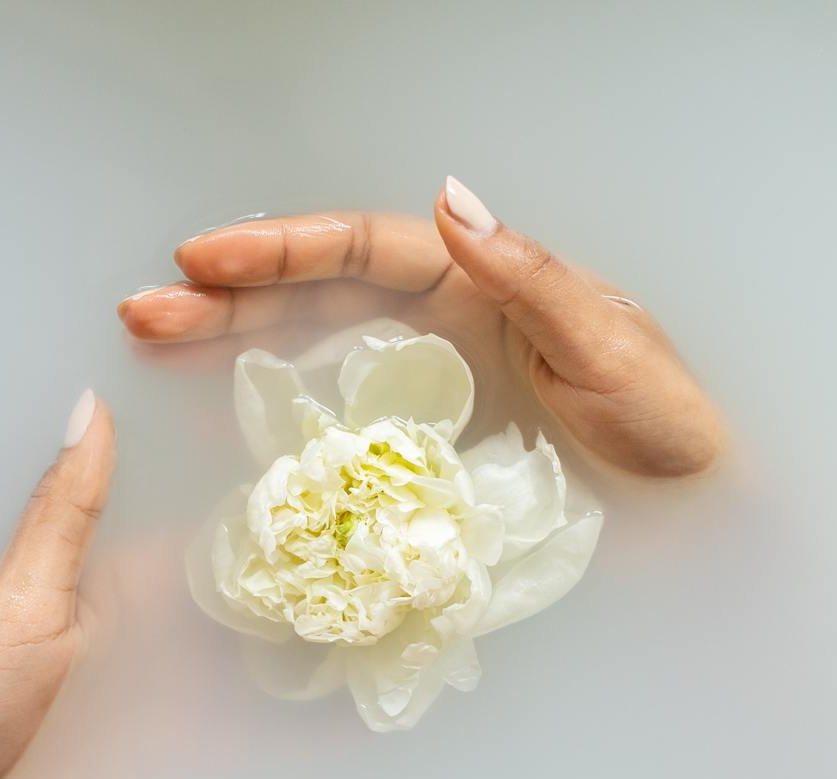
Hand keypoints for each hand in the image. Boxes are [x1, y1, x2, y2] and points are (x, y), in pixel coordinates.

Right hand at [117, 177, 723, 477]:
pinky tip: (227, 424)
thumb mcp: (608, 345)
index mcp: (480, 281)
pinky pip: (341, 424)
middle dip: (229, 297)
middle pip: (317, 295)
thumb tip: (450, 202)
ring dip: (237, 346)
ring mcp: (427, 389)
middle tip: (145, 309)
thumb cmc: (669, 426)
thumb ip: (530, 279)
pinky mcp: (423, 454)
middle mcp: (443, 324)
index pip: (362, 248)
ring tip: (159, 344)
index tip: (202, 259)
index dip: (281, 249)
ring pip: (316, 352)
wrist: (691, 517)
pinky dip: (282, 418)